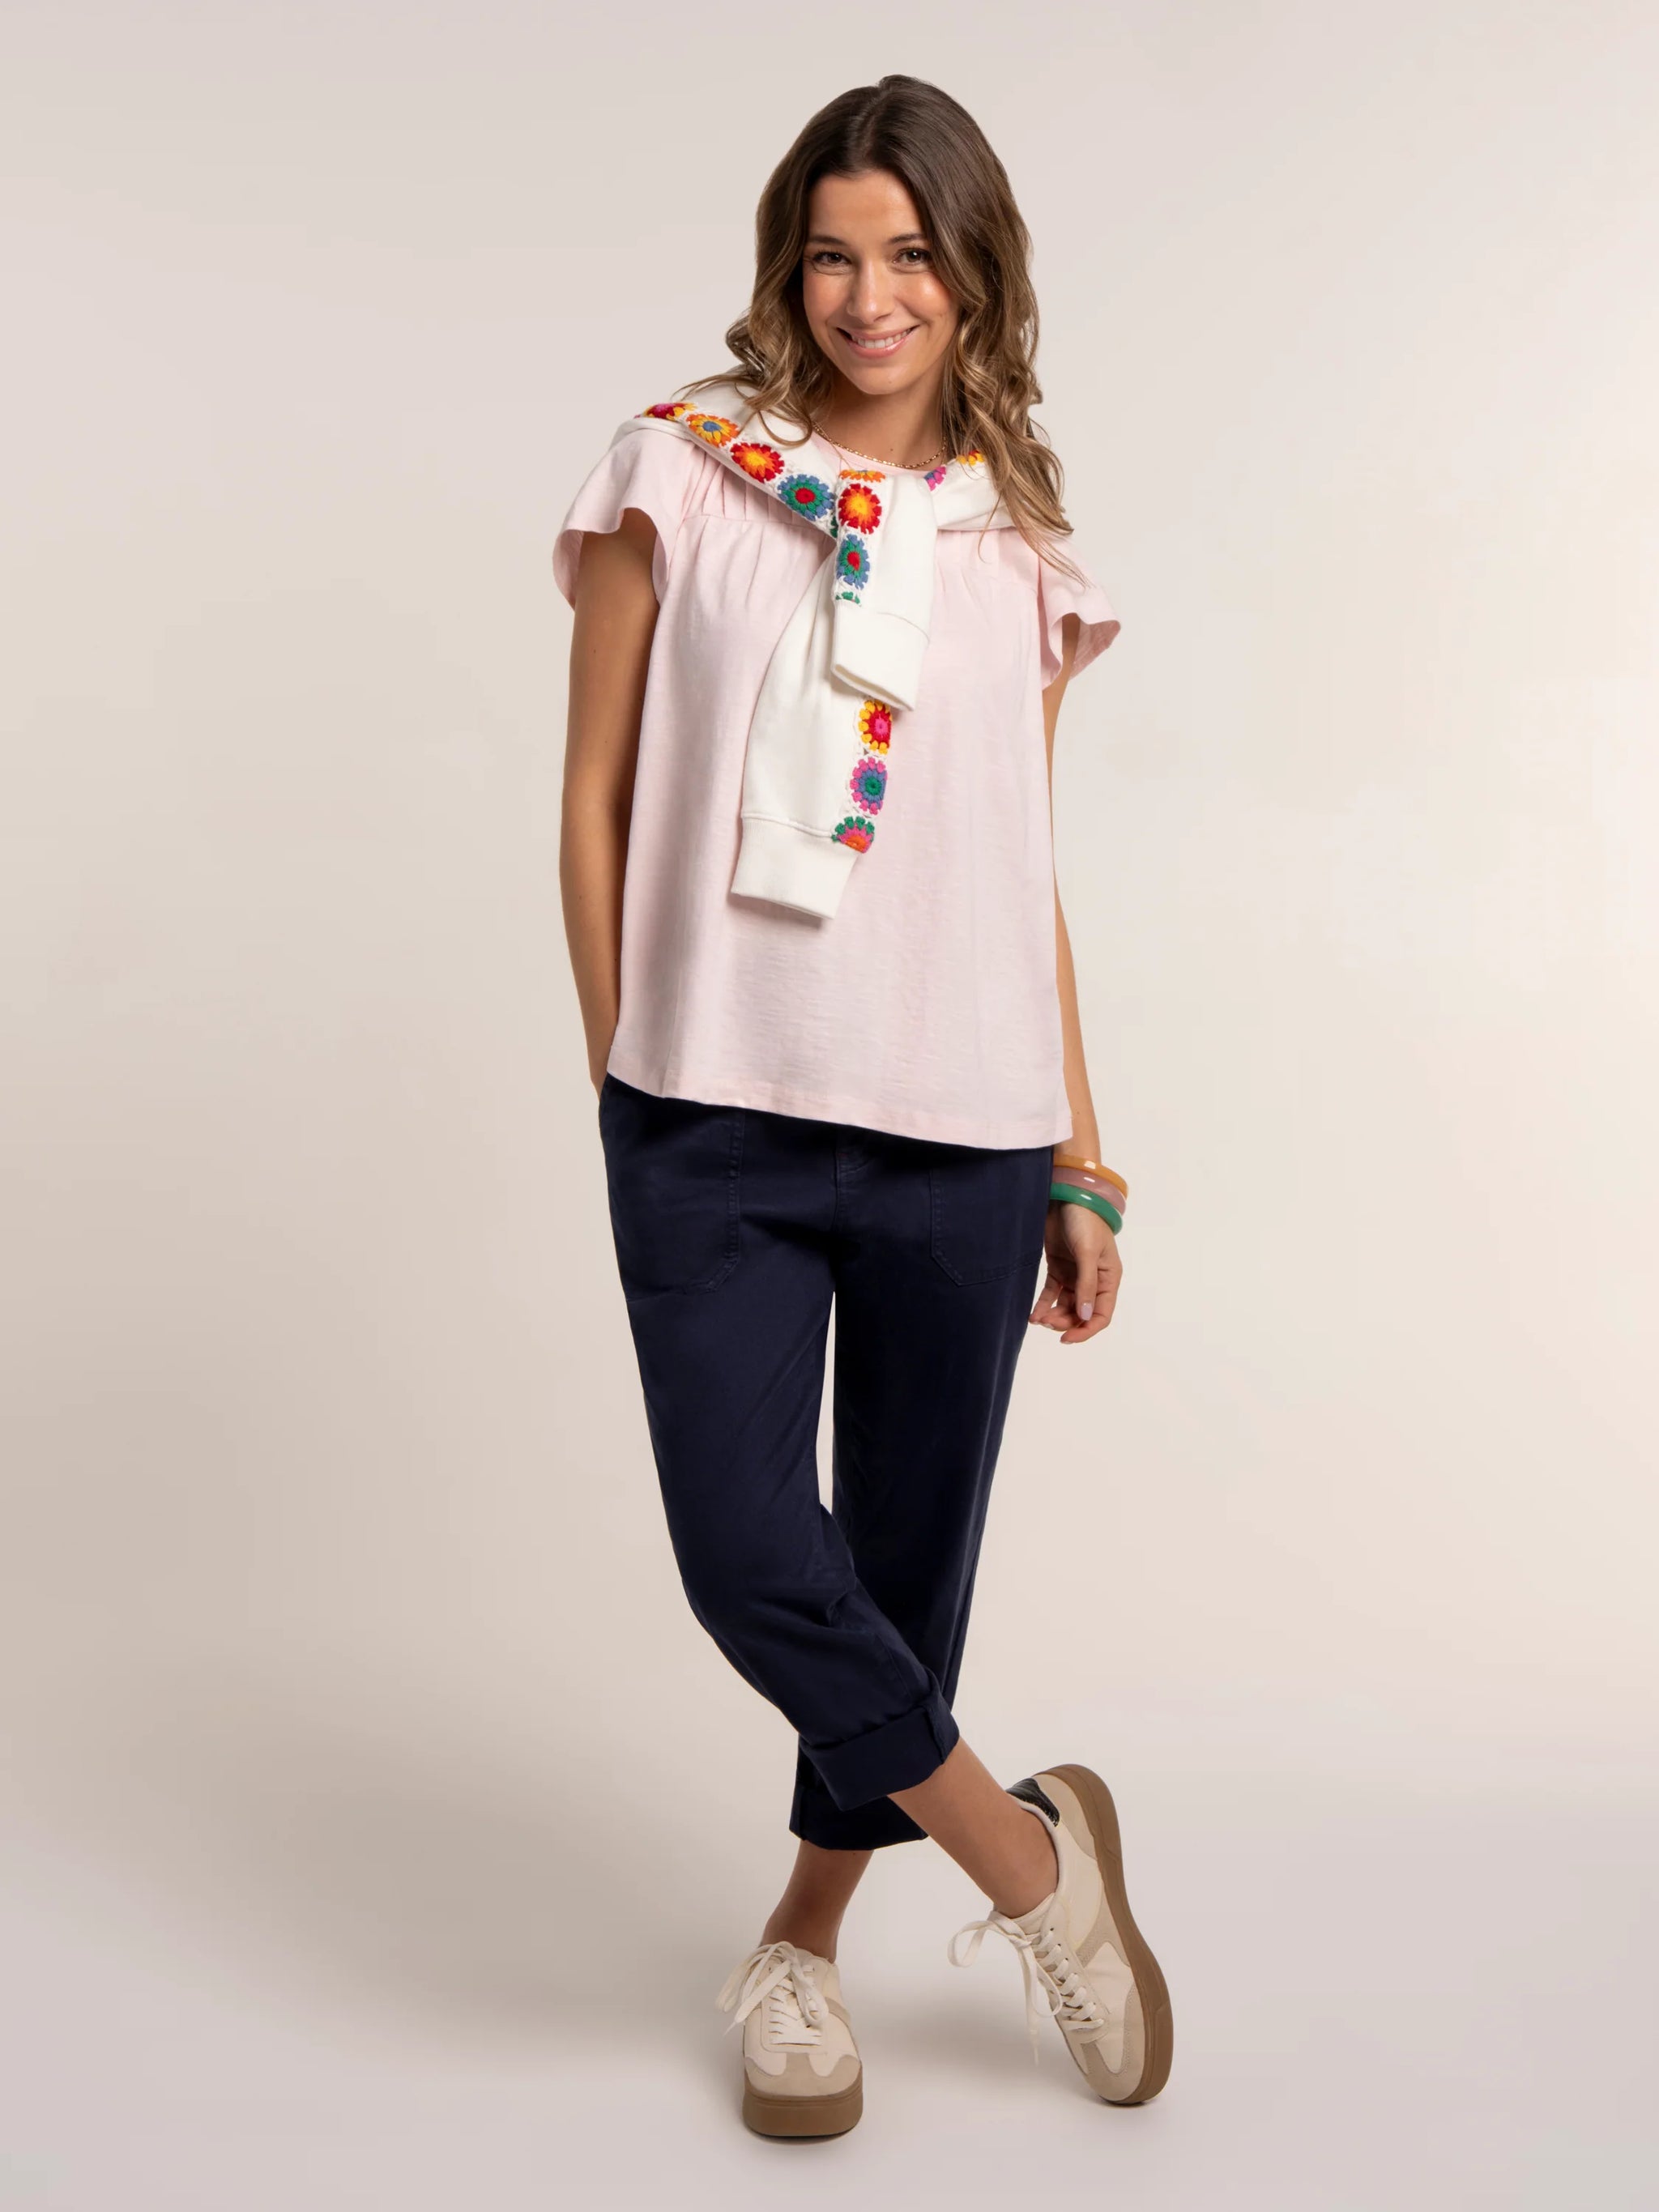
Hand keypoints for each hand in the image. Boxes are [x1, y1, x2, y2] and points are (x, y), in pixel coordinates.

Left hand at [1029, 1203, 1120, 1344]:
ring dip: (1053, 1315)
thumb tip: (1084, 1316)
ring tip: (1038, 1319)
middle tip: (1047, 1322)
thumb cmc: (1085, 1220)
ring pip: (1065, 1306)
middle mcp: (1093, 1280)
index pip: (1101, 1314)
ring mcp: (1075, 1275)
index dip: (1086, 1330)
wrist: (1066, 1196)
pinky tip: (1033, 1315)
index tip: (1066, 1338)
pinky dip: (1043, 1305)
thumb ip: (1086, 1284)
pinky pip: (1051, 1294)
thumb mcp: (1088, 1252)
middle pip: (1080, 1313)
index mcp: (1108, 1279)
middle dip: (1065, 1322)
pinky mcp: (1058, 1269)